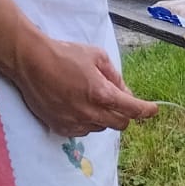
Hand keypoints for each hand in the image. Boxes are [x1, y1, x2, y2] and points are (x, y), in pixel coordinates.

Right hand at [10, 33, 158, 138]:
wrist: (31, 62)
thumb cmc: (65, 54)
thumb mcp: (97, 56)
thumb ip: (114, 76)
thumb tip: (124, 91)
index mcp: (102, 93)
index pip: (133, 109)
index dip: (146, 110)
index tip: (153, 110)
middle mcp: (90, 112)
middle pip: (120, 124)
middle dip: (125, 113)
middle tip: (119, 100)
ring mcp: (75, 123)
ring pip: (101, 127)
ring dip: (104, 116)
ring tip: (91, 97)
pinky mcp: (61, 128)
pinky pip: (83, 131)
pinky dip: (87, 121)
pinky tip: (77, 105)